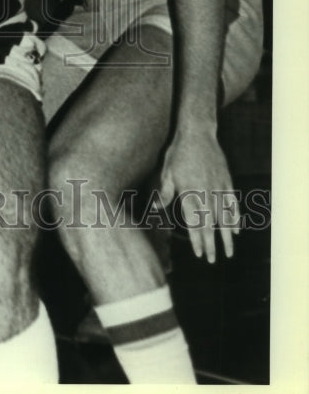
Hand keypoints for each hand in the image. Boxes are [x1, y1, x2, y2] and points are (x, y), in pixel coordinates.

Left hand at [158, 126, 239, 263]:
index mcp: (190, 192)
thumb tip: (156, 208)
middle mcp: (206, 192)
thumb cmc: (178, 152)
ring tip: (228, 252)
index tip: (199, 254)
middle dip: (212, 243)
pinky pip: (233, 203)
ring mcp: (219, 187)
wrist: (197, 133)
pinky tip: (236, 230)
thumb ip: (165, 192)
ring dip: (226, 236)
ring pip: (224, 217)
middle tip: (213, 260)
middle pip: (210, 223)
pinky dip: (235, 217)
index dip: (197, 239)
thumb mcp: (167, 171)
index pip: (194, 222)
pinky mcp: (227, 181)